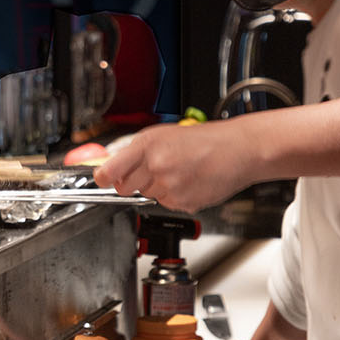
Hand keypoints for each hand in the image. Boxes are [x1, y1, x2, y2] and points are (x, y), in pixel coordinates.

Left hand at [93, 119, 256, 212]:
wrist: (238, 150)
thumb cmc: (205, 140)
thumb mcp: (164, 134)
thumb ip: (136, 150)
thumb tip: (111, 162)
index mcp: (147, 145)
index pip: (110, 171)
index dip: (103, 178)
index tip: (102, 179)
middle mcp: (155, 165)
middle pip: (124, 188)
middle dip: (132, 182)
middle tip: (152, 171)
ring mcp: (169, 186)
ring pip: (147, 196)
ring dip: (157, 188)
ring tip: (178, 172)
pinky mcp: (182, 202)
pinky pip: (166, 204)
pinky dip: (175, 196)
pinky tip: (189, 181)